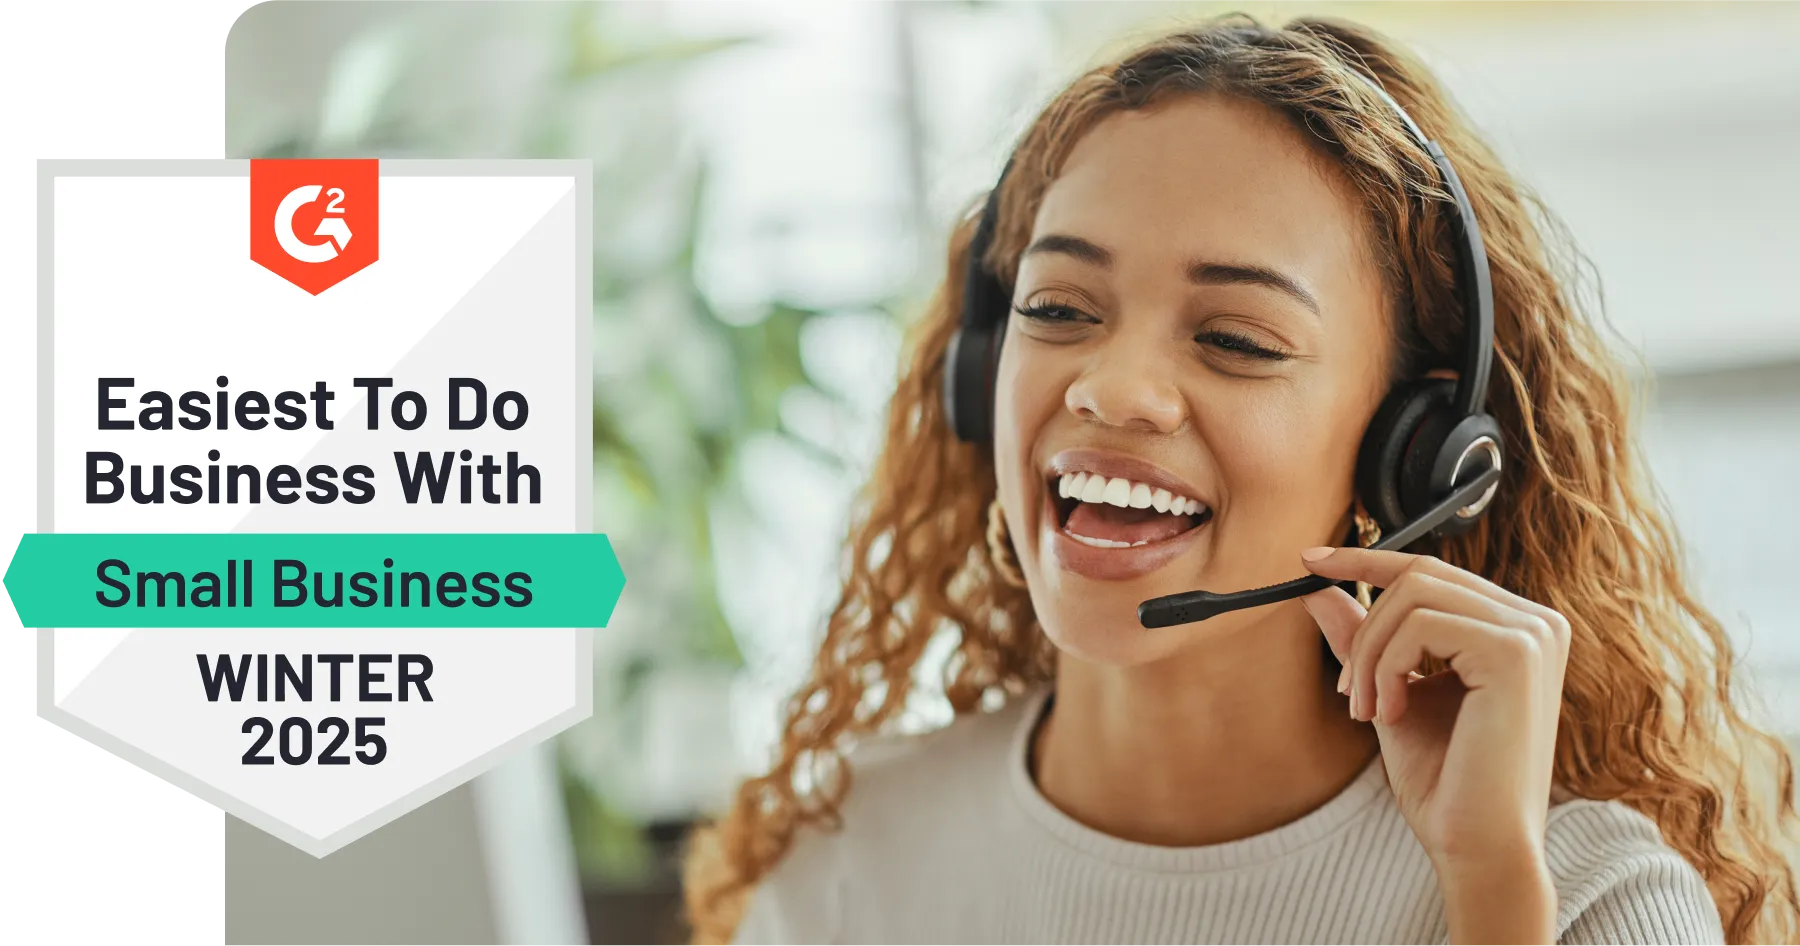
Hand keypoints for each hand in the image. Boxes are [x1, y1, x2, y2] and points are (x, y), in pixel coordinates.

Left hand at [1299, 546, 1568, 942]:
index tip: (1310, 562)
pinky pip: (1421, 625)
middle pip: (1417, 576)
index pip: (1431, 571)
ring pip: (1412, 597)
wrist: (1477, 845)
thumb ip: (1363, 640)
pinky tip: (1393, 714)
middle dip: (1364, 630)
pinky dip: (1388, 668)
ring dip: (1370, 655)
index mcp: (1514, 628)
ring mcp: (1532, 632)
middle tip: (1348, 691)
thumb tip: (1317, 587)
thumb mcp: (1390, 693)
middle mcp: (1535, 621)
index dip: (1366, 560)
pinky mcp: (1517, 650)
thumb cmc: (1444, 781)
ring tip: (1368, 711)